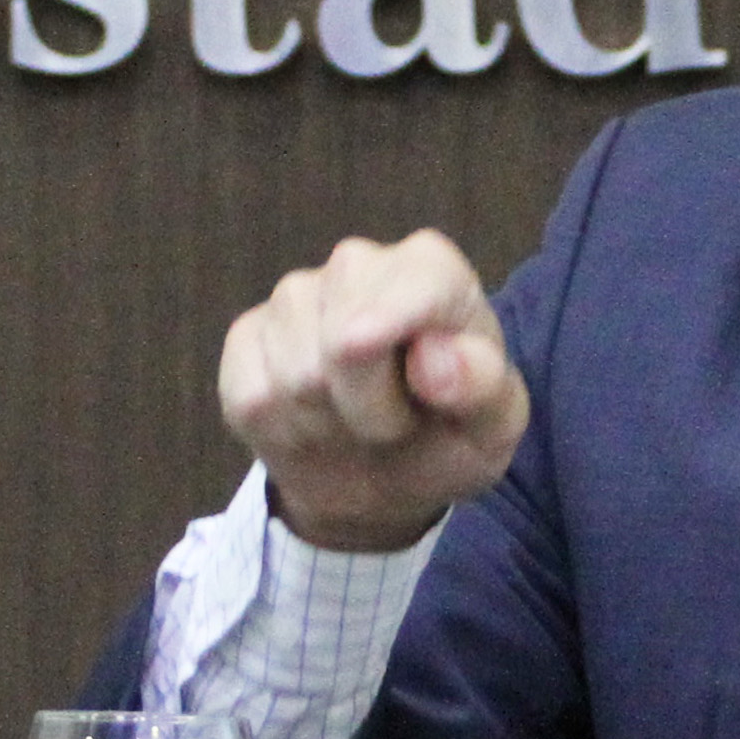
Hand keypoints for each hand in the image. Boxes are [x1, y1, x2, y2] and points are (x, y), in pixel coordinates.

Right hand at [217, 231, 528, 554]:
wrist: (382, 475)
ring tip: (355, 424)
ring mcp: (293, 295)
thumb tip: (435, 360)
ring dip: (330, 427)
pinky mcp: (246, 336)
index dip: (413, 360)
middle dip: (373, 411)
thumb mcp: (493, 427)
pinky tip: (312, 424)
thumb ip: (483, 388)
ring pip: (297, 380)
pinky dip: (285, 434)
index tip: (422, 392)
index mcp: (431, 268)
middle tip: (397, 424)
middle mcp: (357, 264)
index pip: (415, 288)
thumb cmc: (448, 435)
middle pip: (345, 347)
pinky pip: (253, 398)